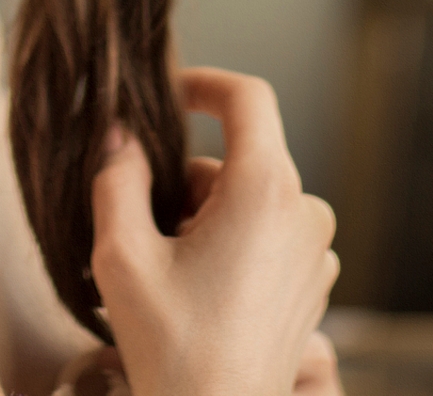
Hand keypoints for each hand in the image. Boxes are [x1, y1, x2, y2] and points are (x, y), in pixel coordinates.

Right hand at [89, 67, 339, 395]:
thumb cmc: (174, 349)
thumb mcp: (121, 255)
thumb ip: (116, 178)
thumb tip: (120, 133)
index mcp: (266, 190)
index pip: (248, 98)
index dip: (205, 83)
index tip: (170, 93)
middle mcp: (305, 211)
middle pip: (240, 159)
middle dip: (188, 181)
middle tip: (146, 230)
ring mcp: (316, 250)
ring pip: (253, 200)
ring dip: (210, 217)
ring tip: (172, 272)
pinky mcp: (314, 282)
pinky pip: (271, 236)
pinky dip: (235, 245)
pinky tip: (202, 292)